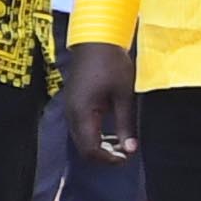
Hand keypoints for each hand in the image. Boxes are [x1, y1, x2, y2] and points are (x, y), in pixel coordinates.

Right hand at [60, 39, 137, 164]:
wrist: (96, 41)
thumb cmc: (112, 65)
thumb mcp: (123, 96)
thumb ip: (125, 125)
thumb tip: (129, 150)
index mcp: (83, 113)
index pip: (90, 149)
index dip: (108, 159)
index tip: (127, 157)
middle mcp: (72, 114)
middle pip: (83, 148)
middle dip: (103, 155)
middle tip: (126, 153)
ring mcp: (70, 108)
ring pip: (80, 139)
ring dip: (99, 146)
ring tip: (121, 144)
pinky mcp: (73, 103)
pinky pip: (80, 128)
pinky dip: (94, 136)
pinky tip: (110, 132)